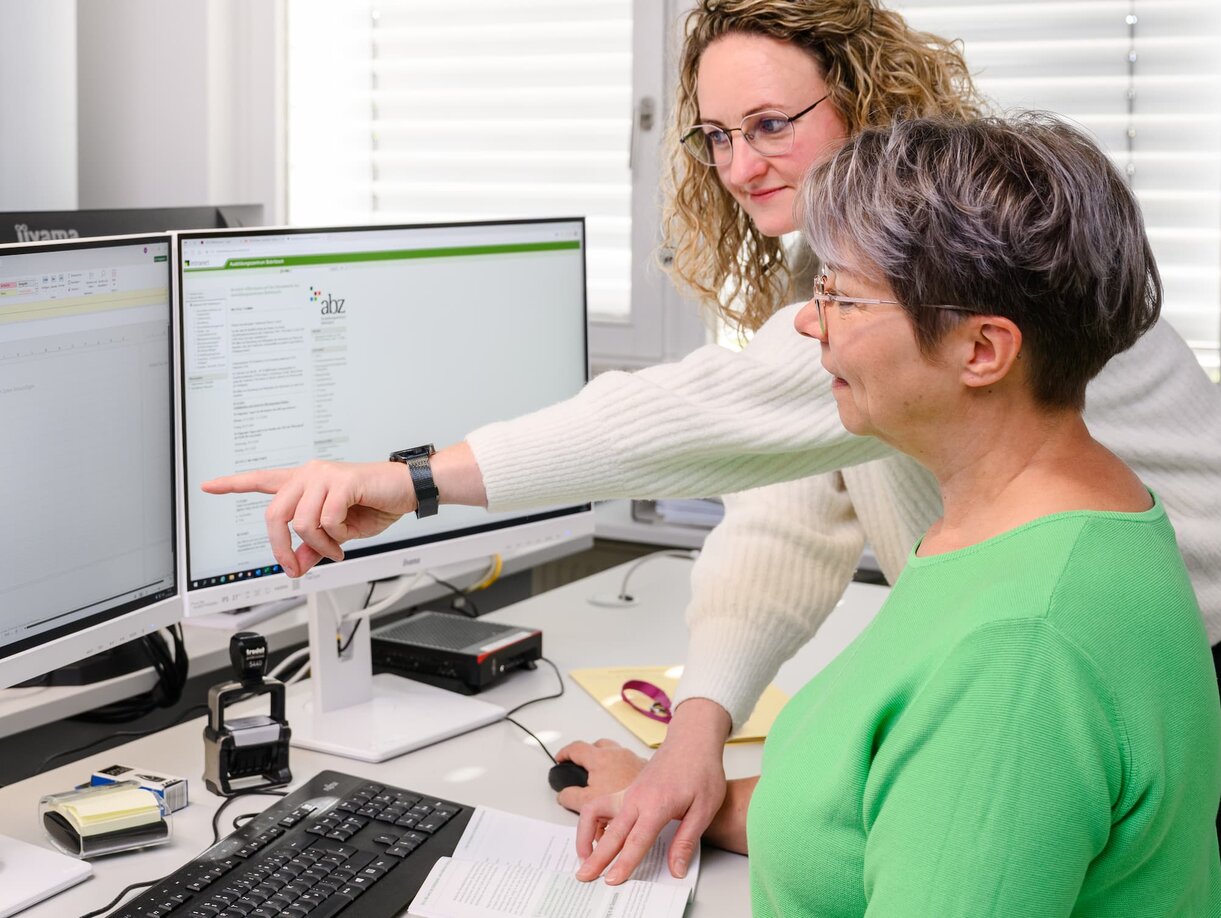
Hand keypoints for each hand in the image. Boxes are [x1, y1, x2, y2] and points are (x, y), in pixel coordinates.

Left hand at [202, 460, 415, 576]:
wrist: (406, 491)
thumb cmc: (375, 505)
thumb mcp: (339, 535)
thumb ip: (312, 548)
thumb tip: (293, 567)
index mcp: (304, 483)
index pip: (261, 480)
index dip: (232, 484)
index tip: (207, 486)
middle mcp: (308, 474)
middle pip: (274, 514)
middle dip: (281, 547)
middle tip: (295, 567)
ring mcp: (323, 475)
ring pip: (301, 523)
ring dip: (319, 545)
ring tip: (336, 548)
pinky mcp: (341, 481)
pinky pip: (326, 520)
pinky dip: (336, 537)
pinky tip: (347, 536)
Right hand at [554, 739, 647, 812]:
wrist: (657, 800)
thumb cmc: (625, 799)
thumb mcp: (588, 803)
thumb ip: (571, 797)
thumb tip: (563, 795)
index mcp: (600, 758)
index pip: (576, 748)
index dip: (565, 753)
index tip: (560, 759)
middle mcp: (618, 753)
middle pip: (597, 747)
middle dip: (587, 756)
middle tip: (581, 769)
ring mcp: (632, 759)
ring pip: (614, 755)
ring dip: (606, 764)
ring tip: (603, 782)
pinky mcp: (645, 768)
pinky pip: (628, 764)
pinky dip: (621, 771)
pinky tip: (622, 789)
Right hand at [564, 699, 730, 884]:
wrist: (693, 740)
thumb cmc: (701, 769)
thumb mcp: (704, 809)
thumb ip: (686, 841)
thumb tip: (676, 869)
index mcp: (657, 804)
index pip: (636, 841)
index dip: (623, 863)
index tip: (612, 880)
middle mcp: (637, 798)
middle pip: (611, 832)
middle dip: (595, 857)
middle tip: (583, 876)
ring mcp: (630, 792)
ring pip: (597, 813)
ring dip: (586, 834)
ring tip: (586, 856)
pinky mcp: (629, 790)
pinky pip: (603, 806)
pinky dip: (594, 822)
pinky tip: (600, 836)